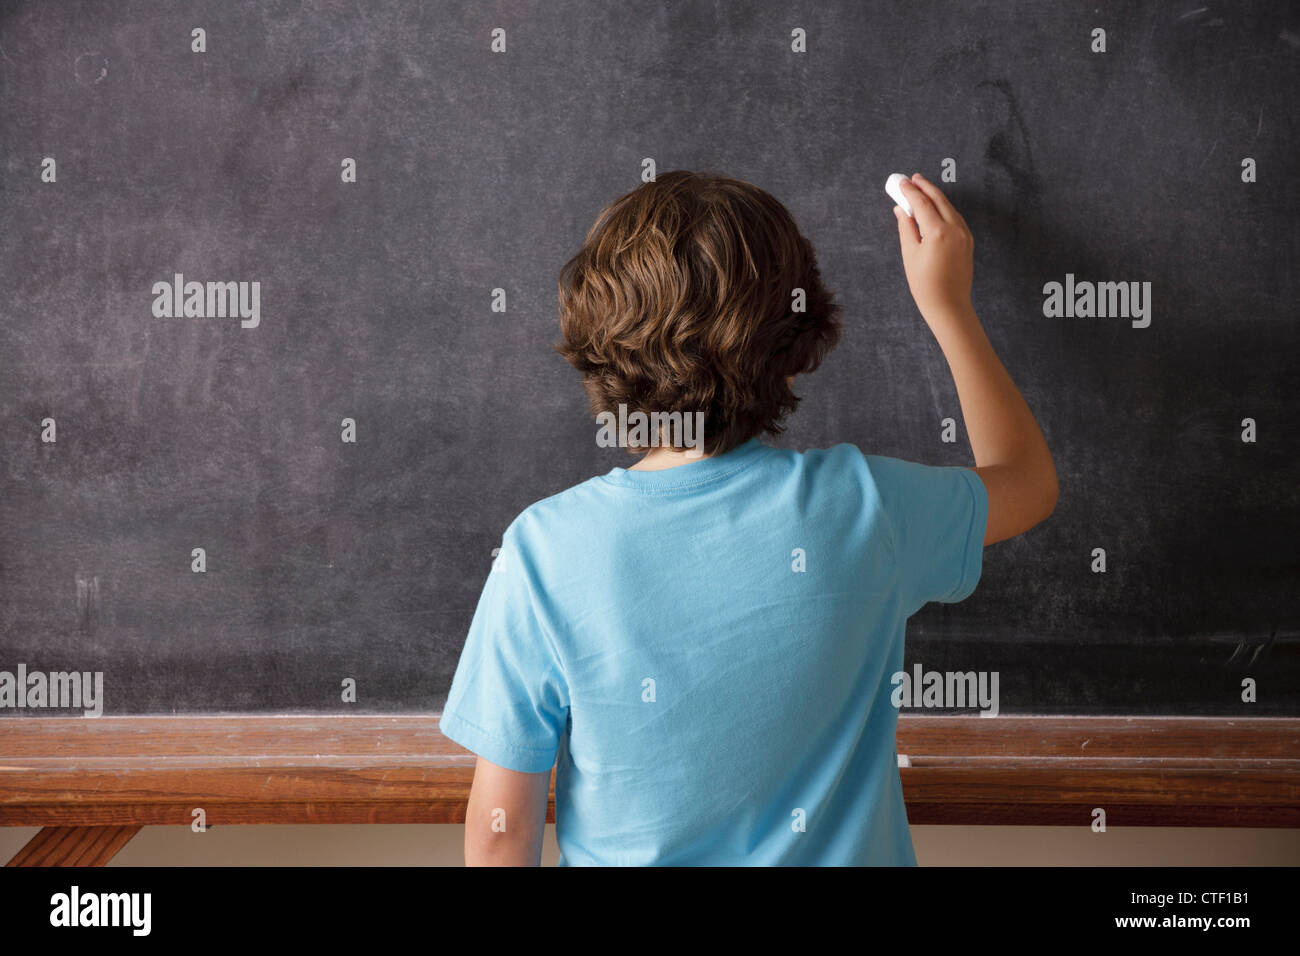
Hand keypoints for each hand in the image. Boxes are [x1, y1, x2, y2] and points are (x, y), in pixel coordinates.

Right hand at [893, 174, 974, 326]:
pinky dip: (945, 209)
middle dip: (925, 187)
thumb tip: (901, 210)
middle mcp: (954, 229)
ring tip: (923, 189)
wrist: (949, 305)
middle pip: (939, 199)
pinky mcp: (968, 241)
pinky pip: (956, 218)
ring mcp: (964, 234)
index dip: (910, 191)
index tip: (901, 182)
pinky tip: (936, 208)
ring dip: (936, 196)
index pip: (922, 203)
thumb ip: (906, 228)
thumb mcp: (910, 254)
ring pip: (949, 207)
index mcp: (937, 231)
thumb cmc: (925, 284)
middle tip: (913, 178)